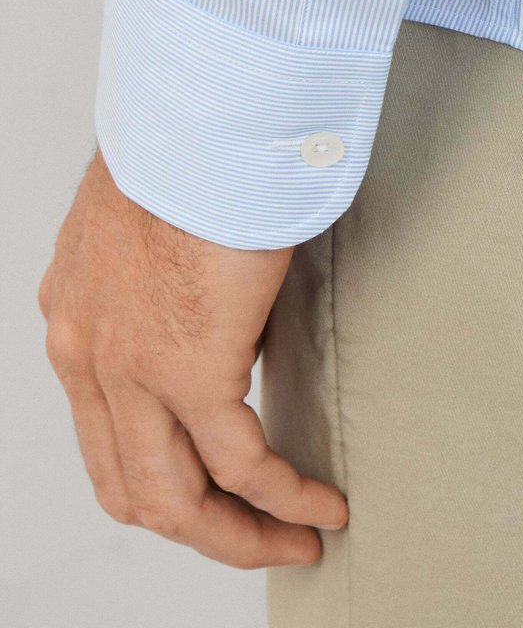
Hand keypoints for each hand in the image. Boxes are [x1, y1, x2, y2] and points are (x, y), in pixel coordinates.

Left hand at [37, 146, 347, 567]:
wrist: (199, 109)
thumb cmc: (191, 142)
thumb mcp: (157, 222)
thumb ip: (171, 284)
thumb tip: (227, 322)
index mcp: (74, 317)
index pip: (103, 433)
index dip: (160, 475)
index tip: (215, 487)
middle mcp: (85, 355)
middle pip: (131, 487)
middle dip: (199, 526)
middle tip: (257, 536)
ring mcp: (128, 368)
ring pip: (174, 499)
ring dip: (238, 534)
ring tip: (295, 538)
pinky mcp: (188, 367)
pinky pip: (242, 464)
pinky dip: (284, 497)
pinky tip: (323, 503)